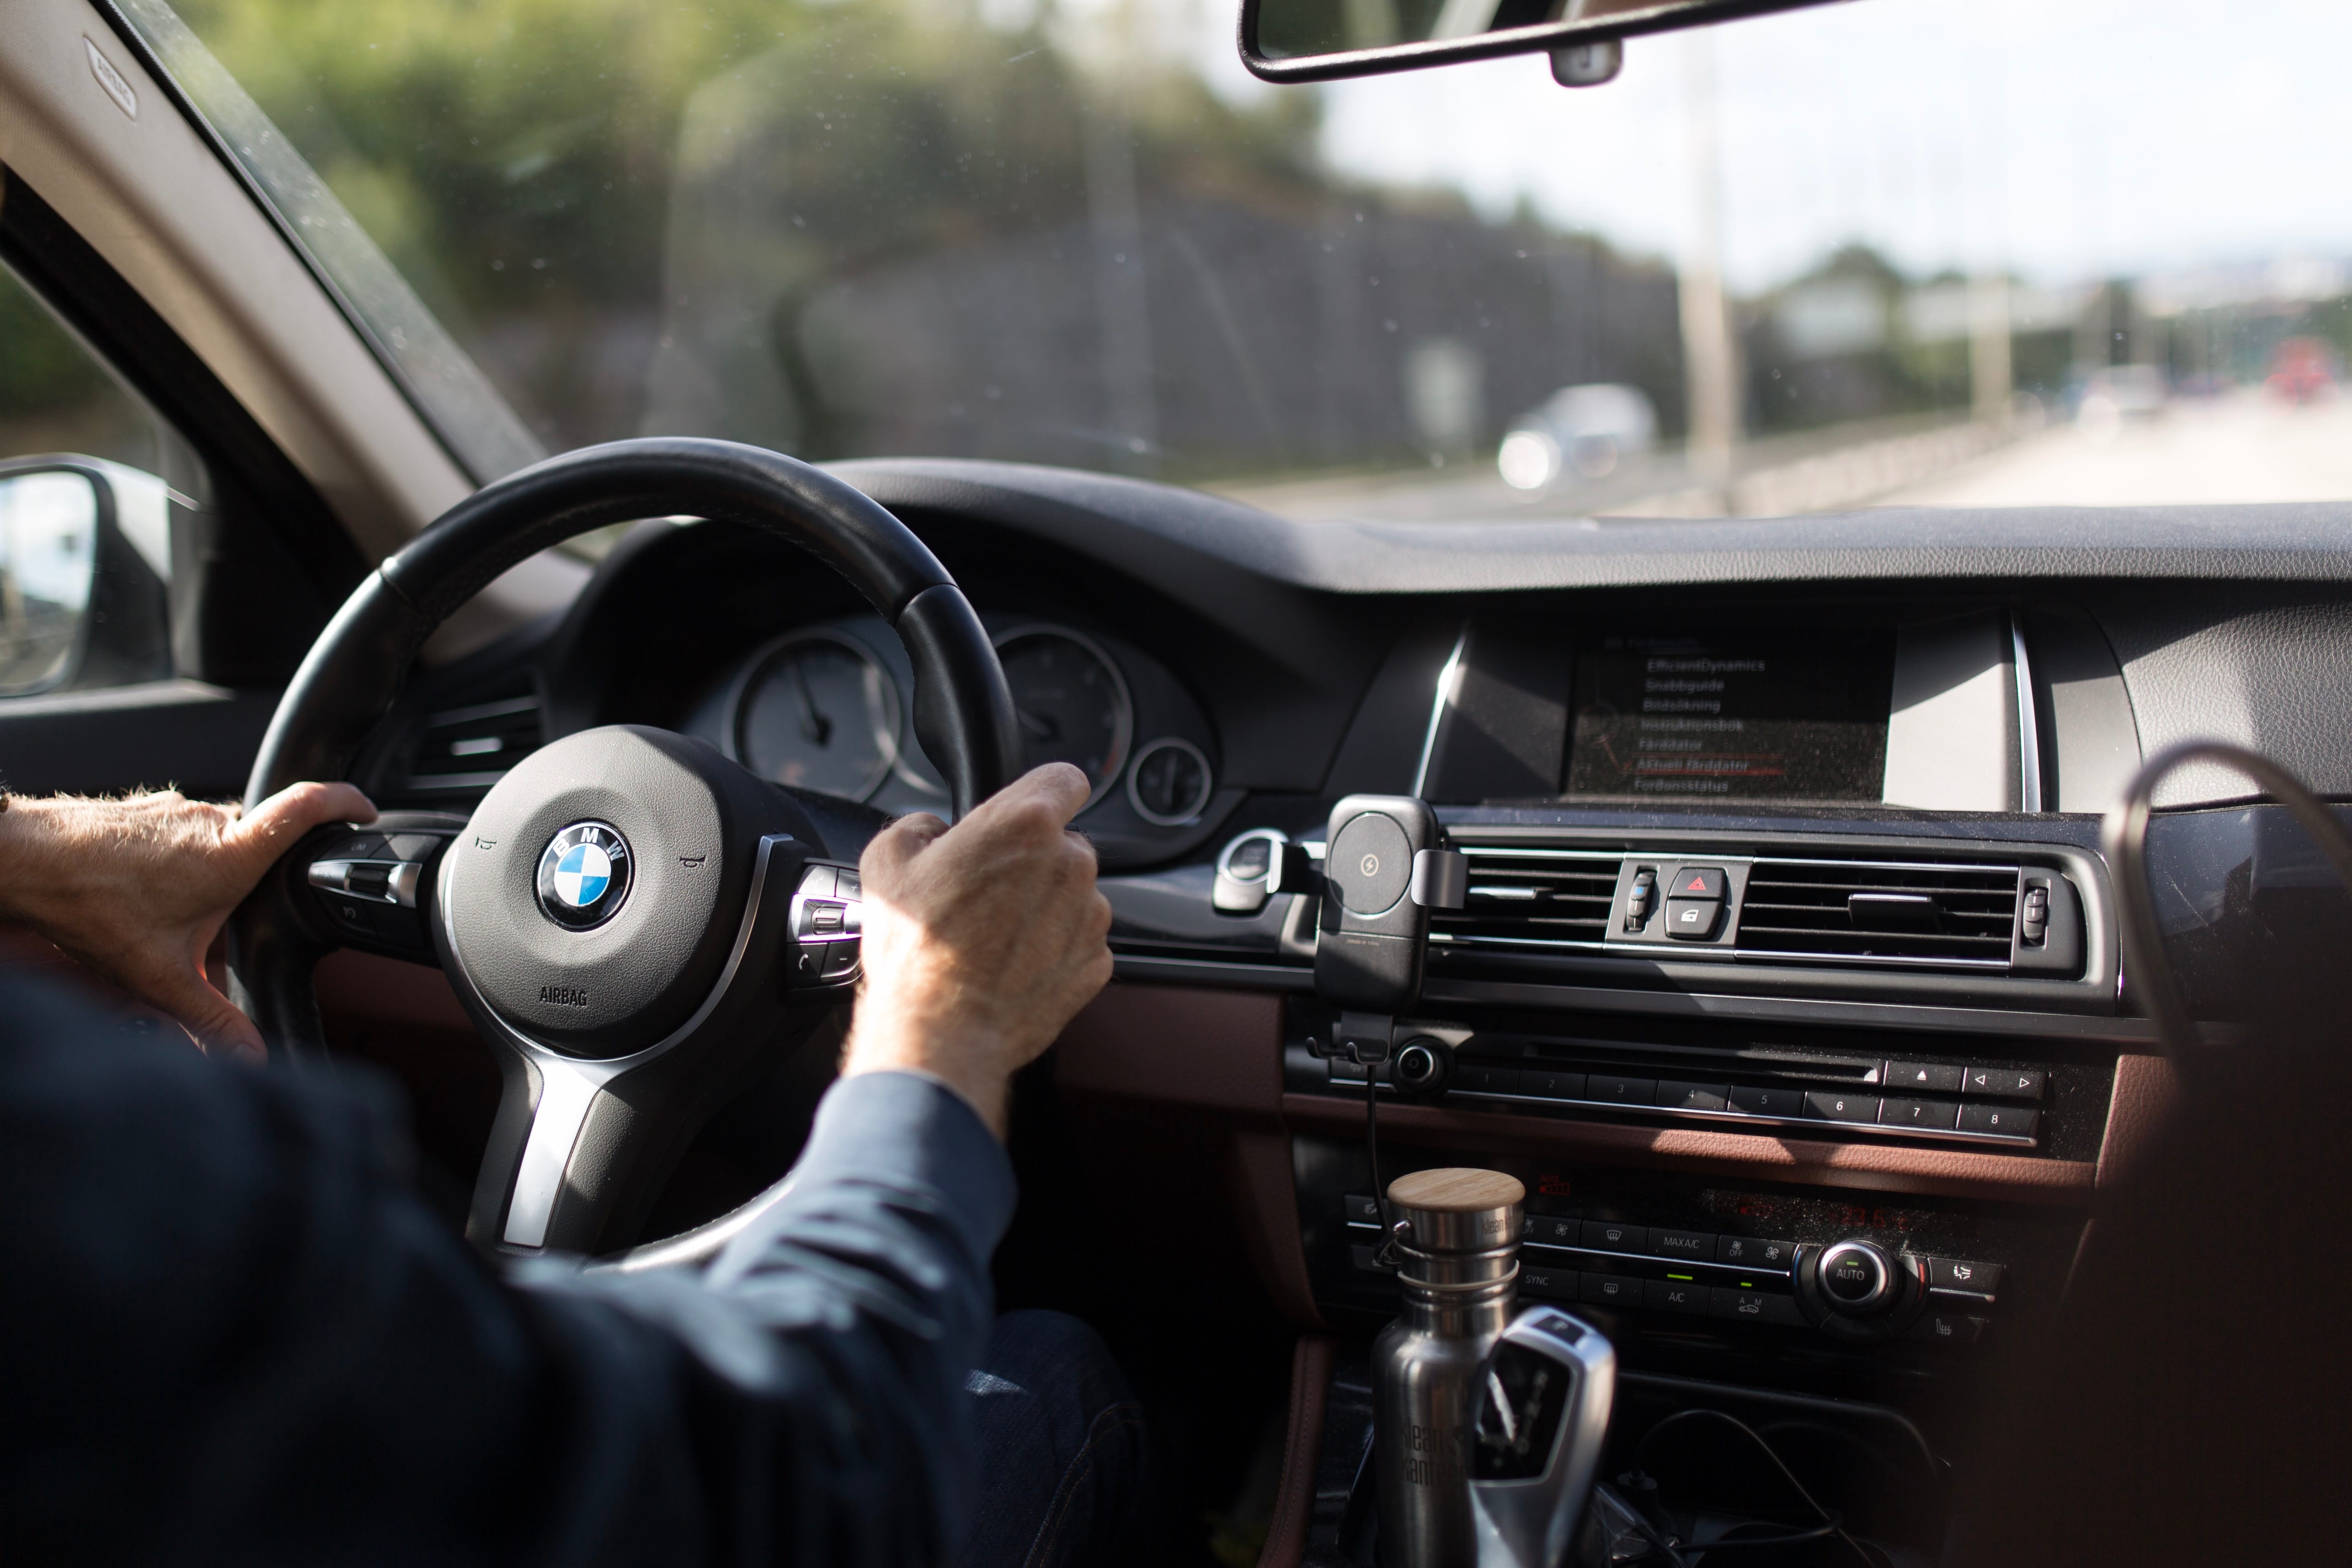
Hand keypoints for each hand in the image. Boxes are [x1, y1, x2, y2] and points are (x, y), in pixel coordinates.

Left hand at [0, 783, 376, 1060]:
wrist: (20, 861)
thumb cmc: (88, 904)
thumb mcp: (159, 975)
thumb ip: (211, 1019)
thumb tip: (250, 1057)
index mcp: (231, 854)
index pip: (308, 806)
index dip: (347, 802)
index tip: (367, 811)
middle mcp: (208, 821)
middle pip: (261, 841)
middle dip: (257, 881)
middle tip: (234, 923)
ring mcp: (175, 809)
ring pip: (217, 840)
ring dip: (210, 876)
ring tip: (174, 918)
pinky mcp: (145, 809)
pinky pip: (182, 833)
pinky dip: (177, 864)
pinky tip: (145, 897)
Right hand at [840, 764, 1112, 1136]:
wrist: (940, 1031)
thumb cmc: (915, 950)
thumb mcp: (886, 861)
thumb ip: (917, 825)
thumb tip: (933, 829)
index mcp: (1025, 824)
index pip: (1063, 778)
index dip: (1042, 792)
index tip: (1026, 811)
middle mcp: (1070, 863)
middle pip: (1064, 842)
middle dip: (1032, 858)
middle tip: (986, 890)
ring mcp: (1090, 916)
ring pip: (1073, 893)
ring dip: (1044, 905)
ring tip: (993, 936)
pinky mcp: (1096, 962)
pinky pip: (1078, 939)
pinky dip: (1054, 947)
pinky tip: (1012, 964)